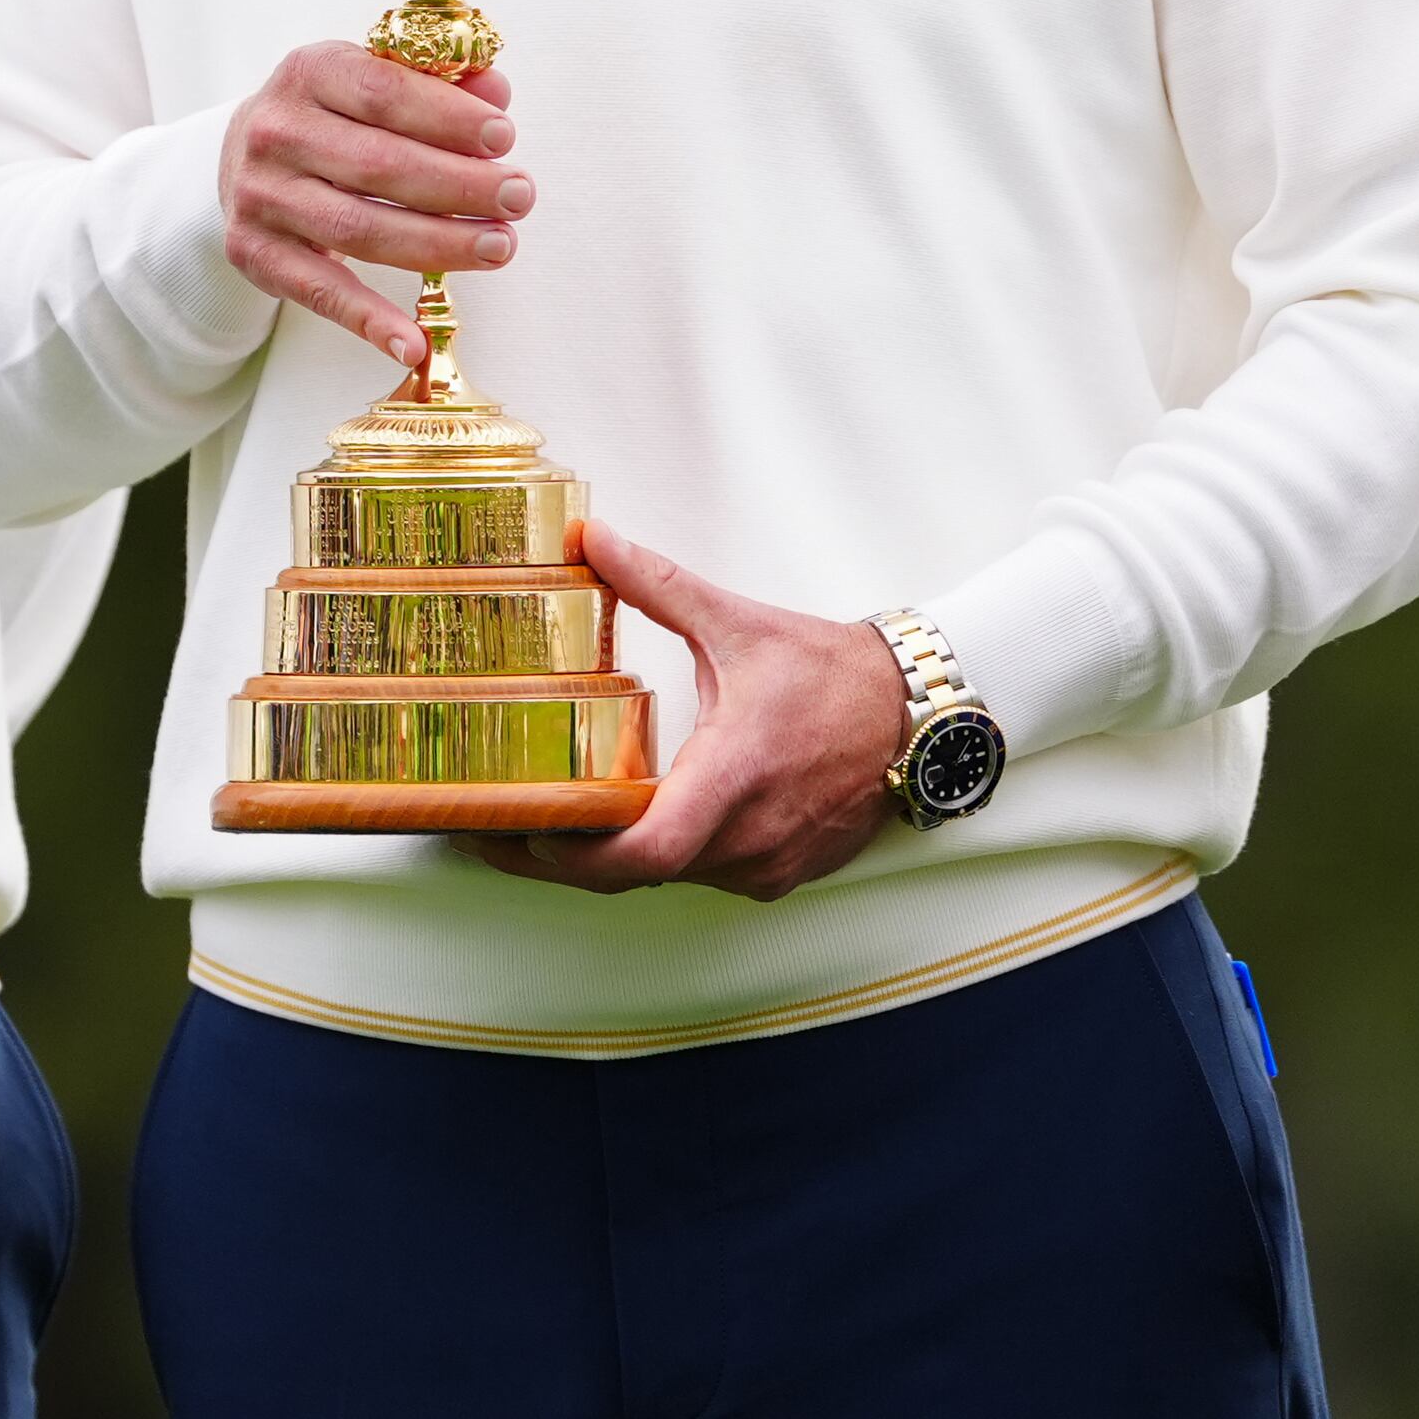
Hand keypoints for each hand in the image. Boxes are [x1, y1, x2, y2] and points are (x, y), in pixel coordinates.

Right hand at [218, 47, 529, 372]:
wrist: (243, 155)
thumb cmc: (333, 116)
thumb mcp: (373, 80)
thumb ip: (437, 82)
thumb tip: (495, 95)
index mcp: (310, 72)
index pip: (383, 92)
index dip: (448, 117)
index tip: (504, 138)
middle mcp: (276, 132)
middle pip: (379, 165)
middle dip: (460, 185)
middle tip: (519, 197)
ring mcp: (260, 197)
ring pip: (359, 230)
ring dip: (438, 245)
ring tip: (500, 247)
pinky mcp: (255, 254)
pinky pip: (321, 294)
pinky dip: (370, 321)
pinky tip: (417, 341)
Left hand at [462, 525, 905, 902]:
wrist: (919, 711)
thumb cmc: (834, 673)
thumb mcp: (736, 623)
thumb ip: (656, 584)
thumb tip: (589, 539)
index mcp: (734, 776)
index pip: (644, 851)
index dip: (573, 853)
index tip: (520, 828)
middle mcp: (750, 837)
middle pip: (637, 873)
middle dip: (566, 857)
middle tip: (499, 831)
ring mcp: (768, 865)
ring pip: (670, 879)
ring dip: (615, 857)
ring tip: (551, 824)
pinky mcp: (782, 875)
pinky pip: (705, 877)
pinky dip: (666, 855)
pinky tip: (632, 825)